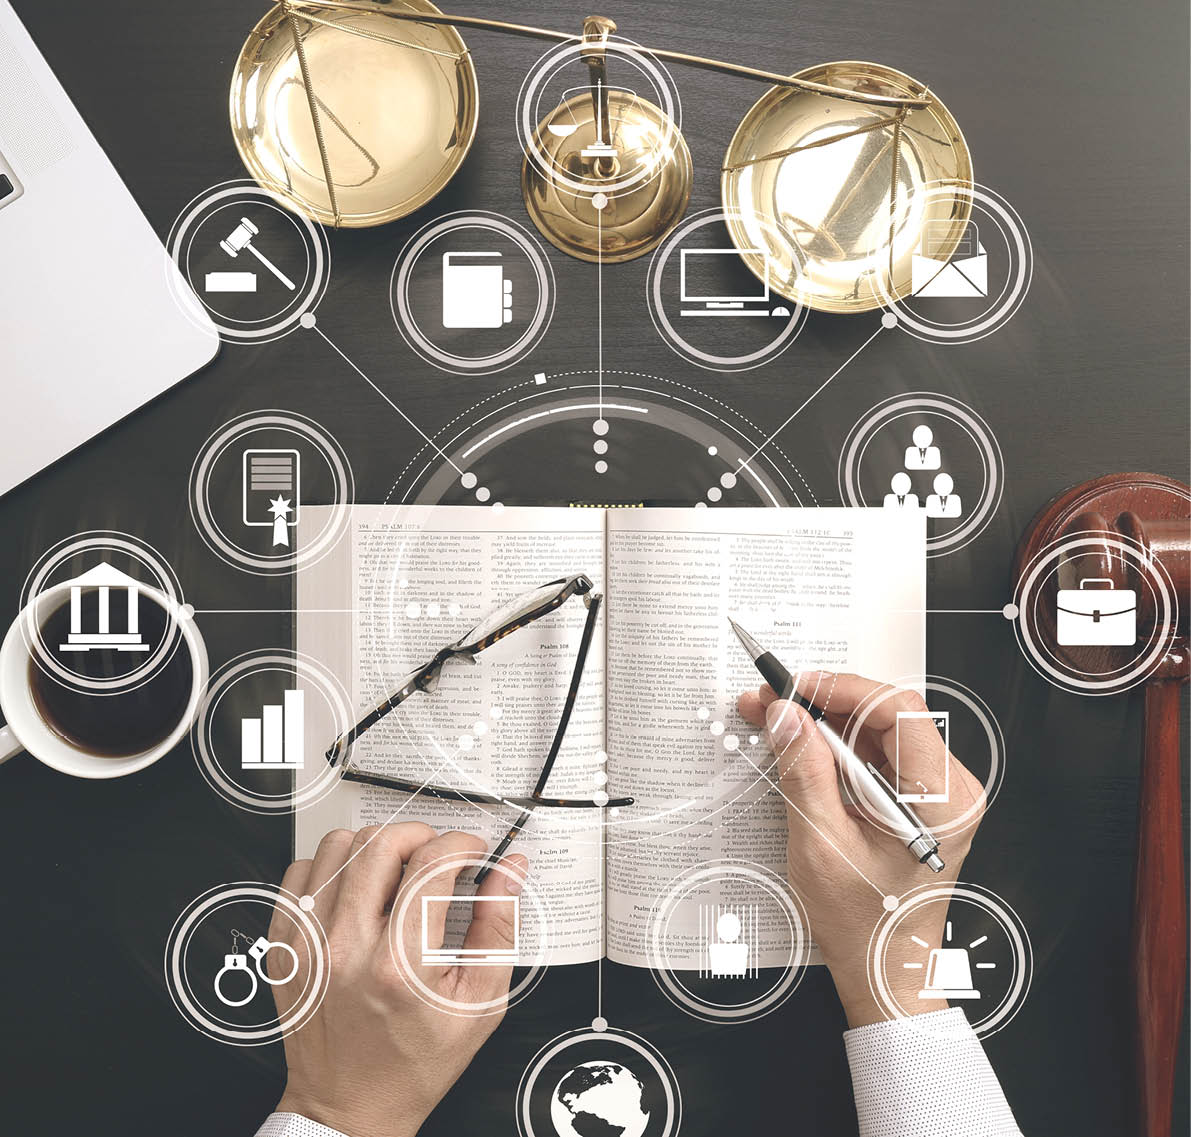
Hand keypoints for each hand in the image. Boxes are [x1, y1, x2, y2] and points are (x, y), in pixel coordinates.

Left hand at [267, 823, 526, 1136]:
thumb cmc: (414, 1062)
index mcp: (401, 966)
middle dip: (421, 834)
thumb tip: (510, 870)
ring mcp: (308, 946)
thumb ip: (499, 928)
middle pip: (382, 844)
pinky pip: (300, 872)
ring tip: (397, 869)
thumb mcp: (479, 1003)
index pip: (432, 865)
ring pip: (338, 847)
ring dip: (376, 845)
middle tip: (437, 854)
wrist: (350, 1108)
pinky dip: (332, 866)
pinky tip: (355, 887)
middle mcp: (347, 949)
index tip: (473, 851)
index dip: (462, 844)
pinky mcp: (284, 947)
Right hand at [738, 672, 985, 1028]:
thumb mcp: (822, 845)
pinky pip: (876, 755)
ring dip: (824, 723)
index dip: (842, 689)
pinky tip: (799, 746)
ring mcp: (937, 794)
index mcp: (942, 800)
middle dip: (824, 703)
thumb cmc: (866, 925)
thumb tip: (786, 715)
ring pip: (877, 731)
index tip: (795, 688)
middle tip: (772, 702)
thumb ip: (804, 772)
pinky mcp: (918, 800)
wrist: (886, 971)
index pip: (898, 710)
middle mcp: (950, 789)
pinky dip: (836, 747)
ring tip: (774, 720)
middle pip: (887, 715)